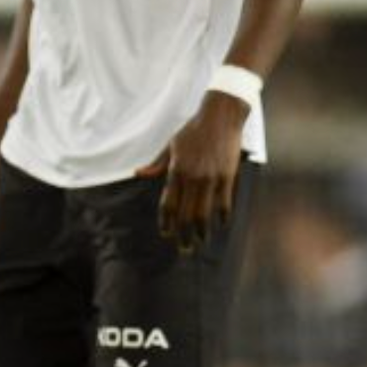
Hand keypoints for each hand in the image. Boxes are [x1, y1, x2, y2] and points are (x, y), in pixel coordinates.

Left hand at [156, 93, 248, 250]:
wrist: (220, 117)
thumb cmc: (193, 130)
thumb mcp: (170, 145)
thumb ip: (157, 164)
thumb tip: (139, 174)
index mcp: (176, 171)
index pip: (169, 204)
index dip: (166, 222)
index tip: (165, 234)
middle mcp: (193, 177)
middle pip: (186, 214)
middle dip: (184, 234)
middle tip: (183, 249)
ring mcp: (211, 179)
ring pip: (205, 213)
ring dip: (202, 232)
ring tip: (200, 243)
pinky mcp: (228, 177)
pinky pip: (224, 204)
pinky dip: (221, 217)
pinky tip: (219, 226)